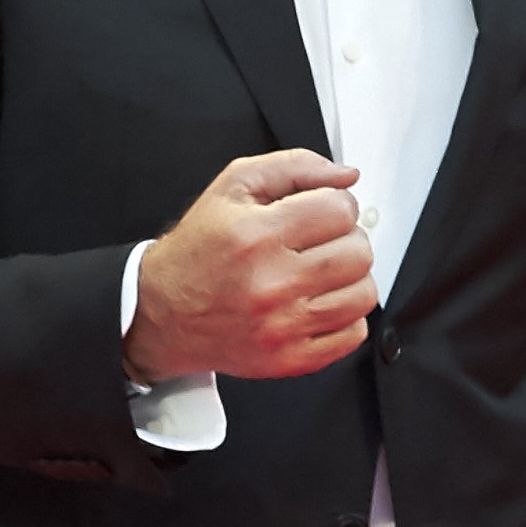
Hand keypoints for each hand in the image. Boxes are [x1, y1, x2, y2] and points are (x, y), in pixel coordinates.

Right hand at [126, 150, 374, 381]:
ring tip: (324, 272)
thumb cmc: (199, 249)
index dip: (338, 204)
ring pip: (363, 294)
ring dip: (351, 277)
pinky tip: (320, 302)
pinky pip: (352, 335)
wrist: (162, 313)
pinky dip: (346, 316)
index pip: (340, 210)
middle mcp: (271, 283)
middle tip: (322, 241)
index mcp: (257, 235)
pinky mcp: (289, 359)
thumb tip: (346, 176)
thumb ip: (293, 167)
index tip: (323, 211)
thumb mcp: (232, 186)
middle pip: (359, 253)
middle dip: (347, 239)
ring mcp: (282, 326)